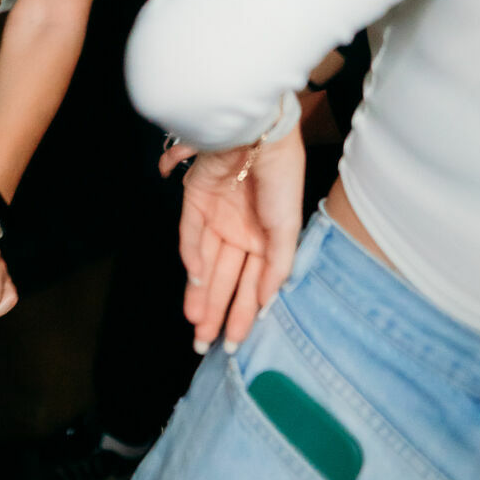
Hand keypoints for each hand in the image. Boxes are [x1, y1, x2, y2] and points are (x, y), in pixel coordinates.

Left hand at [161, 125, 304, 352]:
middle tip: (205, 345)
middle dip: (217, 311)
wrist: (259, 133)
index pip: (252, 283)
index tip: (236, 344)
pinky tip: (196, 277)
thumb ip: (277, 266)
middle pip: (225, 279)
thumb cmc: (281, 178)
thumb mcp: (288, 227)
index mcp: (265, 238)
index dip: (244, 313)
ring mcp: (216, 216)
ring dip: (200, 293)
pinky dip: (192, 255)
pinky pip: (190, 234)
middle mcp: (239, 231)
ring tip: (196, 325)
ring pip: (204, 264)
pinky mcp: (195, 199)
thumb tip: (268, 302)